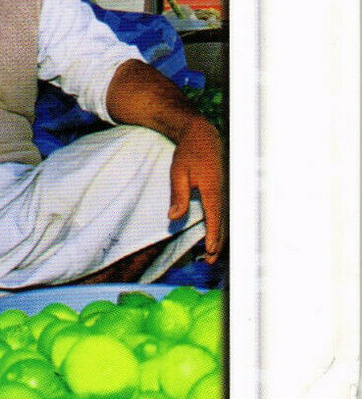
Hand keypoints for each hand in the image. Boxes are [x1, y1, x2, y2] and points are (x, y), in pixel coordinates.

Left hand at [168, 116, 224, 263]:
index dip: (213, 235)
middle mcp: (223, 192)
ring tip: (213, 253)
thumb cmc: (189, 154)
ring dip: (220, 236)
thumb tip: (174, 217)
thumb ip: (178, 195)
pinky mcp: (222, 190)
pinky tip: (215, 234)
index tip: (210, 250)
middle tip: (211, 261)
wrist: (202, 137)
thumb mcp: (178, 172)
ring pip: (225, 219)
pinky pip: (223, 212)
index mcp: (213, 189)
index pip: (214, 217)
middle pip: (223, 222)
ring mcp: (225, 191)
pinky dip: (220, 225)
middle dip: (218, 242)